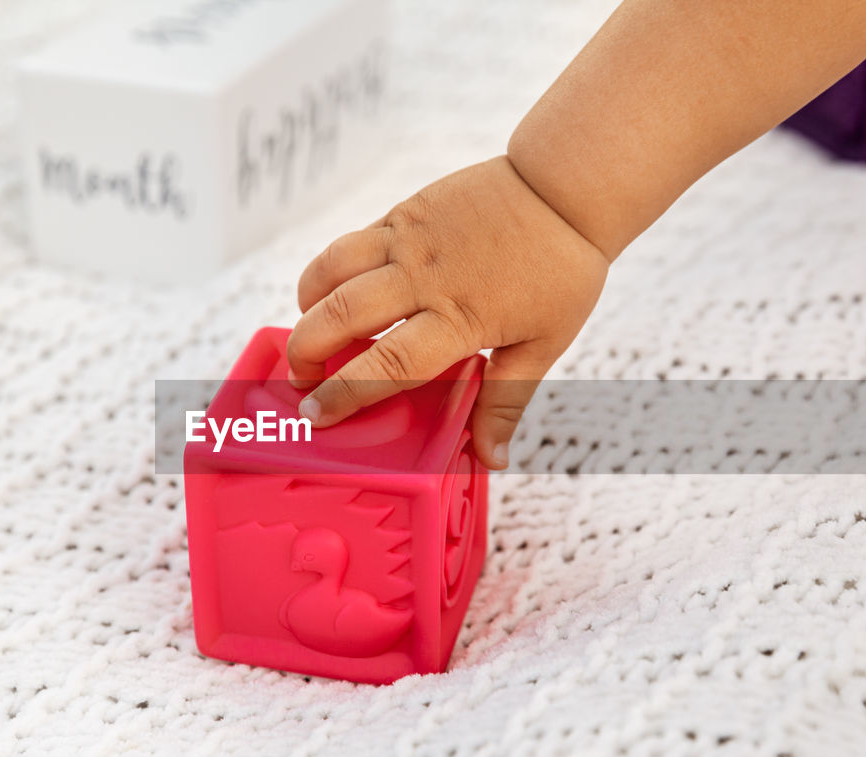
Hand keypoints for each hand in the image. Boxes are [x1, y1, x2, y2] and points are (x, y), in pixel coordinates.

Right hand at [286, 155, 608, 469]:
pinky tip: (329, 295)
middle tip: (302, 380)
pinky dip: (326, 274)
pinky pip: (348, 245)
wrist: (563, 188)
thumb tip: (492, 458)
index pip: (387, 365)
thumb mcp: (543, 345)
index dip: (344, 394)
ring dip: (307, 309)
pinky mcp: (403, 213)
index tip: (315, 416)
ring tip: (309, 335)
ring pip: (331, 273)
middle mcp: (425, 278)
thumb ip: (506, 402)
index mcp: (460, 319)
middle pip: (340, 317)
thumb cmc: (559, 269)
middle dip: (306, 353)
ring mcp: (409, 240)